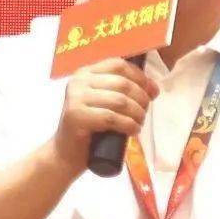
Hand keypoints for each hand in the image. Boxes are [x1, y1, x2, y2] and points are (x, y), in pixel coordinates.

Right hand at [52, 57, 159, 173]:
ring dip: (137, 113)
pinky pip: (111, 117)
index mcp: (85, 73)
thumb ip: (123, 91)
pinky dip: (128, 124)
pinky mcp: (76, 116)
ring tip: (139, 123)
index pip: (118, 64)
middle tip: (144, 112)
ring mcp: (75, 98)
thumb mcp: (105, 102)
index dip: (140, 77)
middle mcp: (78, 81)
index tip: (152, 92)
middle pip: (122, 83)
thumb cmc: (90, 128)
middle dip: (141, 97)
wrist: (66, 153)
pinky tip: (133, 130)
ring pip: (119, 100)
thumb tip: (153, 88)